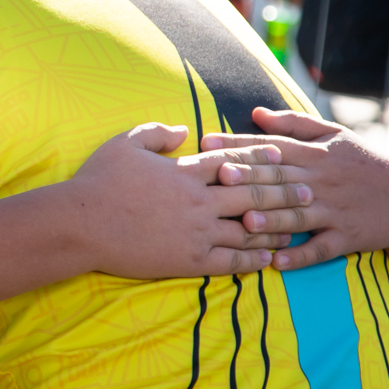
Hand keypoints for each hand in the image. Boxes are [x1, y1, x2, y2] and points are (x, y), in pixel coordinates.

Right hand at [57, 123, 309, 279]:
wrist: (80, 224)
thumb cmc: (99, 180)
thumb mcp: (126, 143)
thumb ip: (158, 132)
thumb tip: (184, 128)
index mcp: (186, 171)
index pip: (234, 161)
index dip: (261, 159)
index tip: (283, 158)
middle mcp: (198, 201)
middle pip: (252, 195)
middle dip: (283, 193)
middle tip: (308, 192)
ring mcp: (196, 232)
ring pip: (248, 230)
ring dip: (276, 228)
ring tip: (297, 227)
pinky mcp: (188, 260)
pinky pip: (230, 261)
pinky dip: (253, 259)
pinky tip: (269, 259)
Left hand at [201, 107, 388, 272]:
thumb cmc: (364, 163)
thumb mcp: (334, 136)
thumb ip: (293, 124)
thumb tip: (255, 112)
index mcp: (315, 154)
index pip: (271, 147)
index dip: (238, 144)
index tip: (207, 143)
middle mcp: (321, 181)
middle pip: (280, 179)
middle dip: (250, 179)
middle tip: (218, 178)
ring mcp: (334, 211)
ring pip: (298, 215)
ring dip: (272, 219)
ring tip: (245, 222)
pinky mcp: (346, 237)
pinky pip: (321, 248)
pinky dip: (300, 256)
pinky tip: (278, 262)